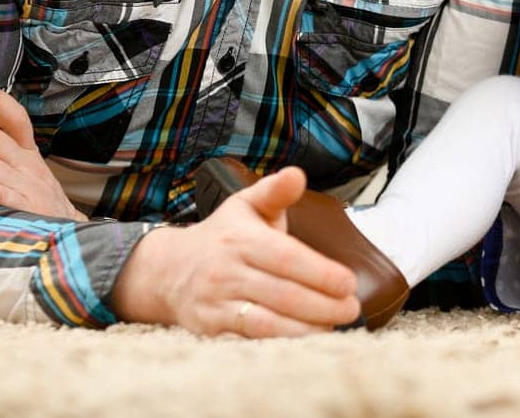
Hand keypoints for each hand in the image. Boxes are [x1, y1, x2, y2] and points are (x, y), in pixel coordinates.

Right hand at [110, 166, 360, 336]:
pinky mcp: (209, 331)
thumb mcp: (245, 205)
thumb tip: (297, 174)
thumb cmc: (222, 236)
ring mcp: (215, 304)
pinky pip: (247, 343)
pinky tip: (303, 344)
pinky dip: (277, 346)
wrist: (168, 269)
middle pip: (283, 295)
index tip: (349, 283)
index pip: (286, 258)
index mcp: (240, 238)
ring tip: (333, 326)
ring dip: (305, 330)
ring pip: (266, 324)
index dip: (321, 273)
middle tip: (351, 309)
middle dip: (323, 306)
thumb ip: (275, 191)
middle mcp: (225, 271)